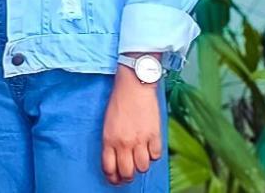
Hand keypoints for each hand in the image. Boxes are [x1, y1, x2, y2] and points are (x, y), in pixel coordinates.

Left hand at [102, 66, 163, 184]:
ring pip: (143, 167)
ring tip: (140, 157)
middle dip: (127, 177)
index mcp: (109, 139)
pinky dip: (153, 154)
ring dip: (141, 165)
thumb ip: (111, 142)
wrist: (134, 85)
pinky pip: (156, 156)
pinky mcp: (155, 136)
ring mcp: (140, 140)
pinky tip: (150, 147)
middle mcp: (124, 143)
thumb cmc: (119, 102)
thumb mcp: (108, 123)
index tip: (115, 179)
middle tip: (129, 174)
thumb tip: (116, 159)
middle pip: (127, 173)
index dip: (112, 178)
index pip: (109, 168)